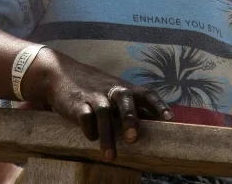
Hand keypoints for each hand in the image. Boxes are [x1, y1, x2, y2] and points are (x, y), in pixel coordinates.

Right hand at [23, 48, 172, 160]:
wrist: (62, 75)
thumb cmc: (97, 89)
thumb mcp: (116, 93)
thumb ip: (134, 107)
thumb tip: (157, 125)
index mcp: (126, 89)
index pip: (147, 94)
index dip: (158, 105)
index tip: (169, 119)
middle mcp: (112, 90)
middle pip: (125, 100)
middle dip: (130, 119)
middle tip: (133, 138)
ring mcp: (94, 96)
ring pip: (103, 113)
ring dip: (107, 135)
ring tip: (111, 156)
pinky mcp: (77, 103)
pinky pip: (84, 116)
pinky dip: (88, 128)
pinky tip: (91, 138)